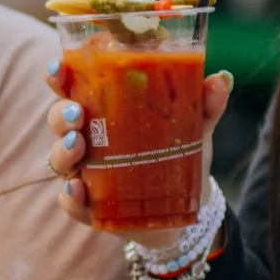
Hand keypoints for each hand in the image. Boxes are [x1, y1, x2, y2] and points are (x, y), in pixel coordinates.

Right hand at [44, 62, 234, 244]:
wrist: (183, 211)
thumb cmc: (178, 157)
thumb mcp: (194, 129)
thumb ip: (206, 106)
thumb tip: (221, 79)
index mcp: (104, 110)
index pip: (71, 87)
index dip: (58, 76)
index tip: (59, 68)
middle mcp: (86, 139)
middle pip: (59, 120)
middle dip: (62, 114)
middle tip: (77, 114)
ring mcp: (84, 173)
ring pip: (58, 158)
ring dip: (62, 151)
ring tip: (78, 146)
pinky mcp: (88, 206)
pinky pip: (70, 202)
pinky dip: (70, 197)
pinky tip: (78, 190)